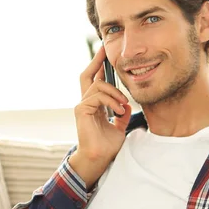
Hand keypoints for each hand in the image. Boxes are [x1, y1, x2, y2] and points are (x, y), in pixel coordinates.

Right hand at [73, 46, 131, 171]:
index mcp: (94, 105)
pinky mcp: (81, 110)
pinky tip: (118, 111)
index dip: (99, 67)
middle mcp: (86, 103)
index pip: (95, 81)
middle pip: (87, 75)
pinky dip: (110, 101)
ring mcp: (82, 106)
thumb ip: (121, 114)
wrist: (100, 158)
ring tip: (124, 104)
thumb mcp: (119, 127)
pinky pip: (97, 96)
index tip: (106, 55)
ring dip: (114, 93)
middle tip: (105, 51)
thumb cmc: (107, 145)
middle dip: (96, 62)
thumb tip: (127, 106)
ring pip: (98, 86)